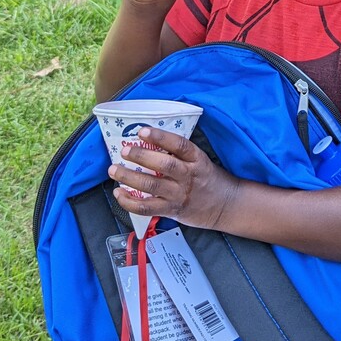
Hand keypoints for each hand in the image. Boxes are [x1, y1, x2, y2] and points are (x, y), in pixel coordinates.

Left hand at [110, 126, 239, 231]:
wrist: (225, 205)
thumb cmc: (210, 179)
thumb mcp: (201, 161)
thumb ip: (180, 154)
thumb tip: (151, 141)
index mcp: (197, 160)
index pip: (180, 145)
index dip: (161, 137)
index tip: (143, 130)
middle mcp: (188, 176)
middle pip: (164, 165)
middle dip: (141, 156)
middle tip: (125, 150)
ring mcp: (179, 194)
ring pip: (151, 186)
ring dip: (129, 177)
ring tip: (114, 169)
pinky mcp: (171, 210)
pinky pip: (146, 208)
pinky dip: (129, 202)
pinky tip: (119, 193)